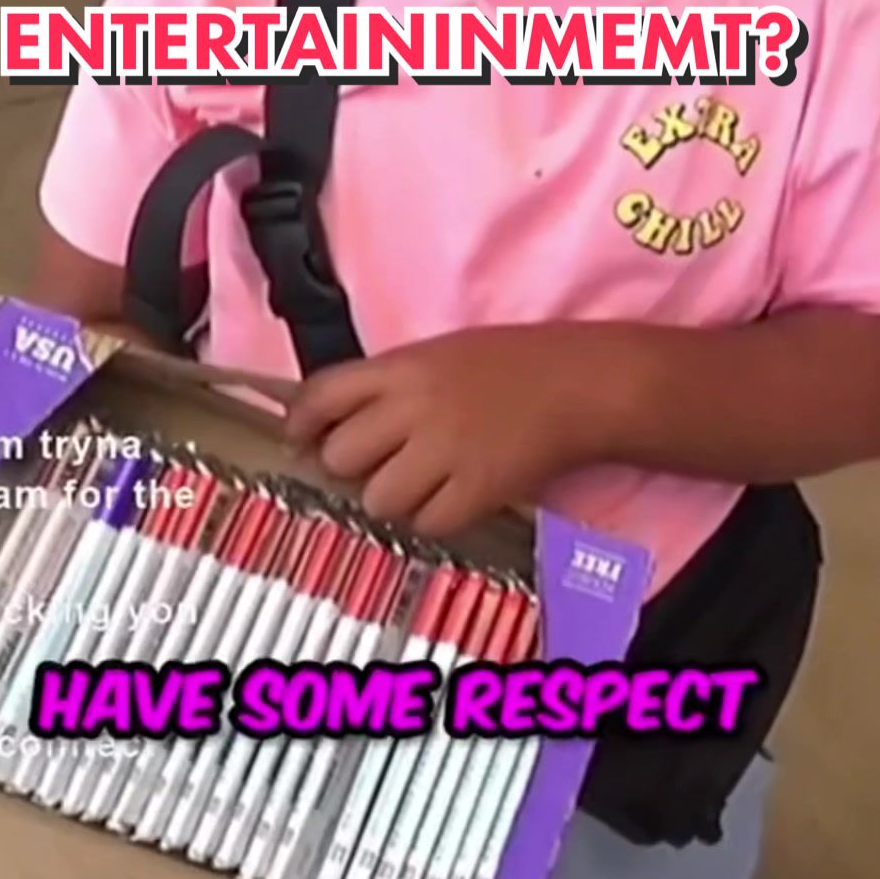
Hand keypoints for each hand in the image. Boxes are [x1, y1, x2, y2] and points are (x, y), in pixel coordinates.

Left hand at [283, 326, 586, 537]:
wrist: (578, 384)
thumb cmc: (510, 364)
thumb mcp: (436, 355)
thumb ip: (386, 385)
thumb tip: (333, 426)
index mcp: (401, 367)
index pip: (322, 395)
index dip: (302, 423)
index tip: (301, 440)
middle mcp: (414, 408)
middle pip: (341, 456)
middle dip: (351, 467)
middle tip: (375, 464)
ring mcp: (444, 452)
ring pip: (377, 500)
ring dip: (391, 498)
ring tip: (419, 484)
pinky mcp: (475, 491)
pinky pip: (426, 524)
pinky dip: (432, 518)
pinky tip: (450, 497)